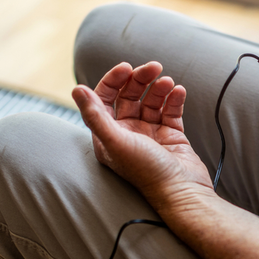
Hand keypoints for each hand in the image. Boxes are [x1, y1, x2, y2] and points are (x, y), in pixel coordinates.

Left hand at [72, 62, 215, 211]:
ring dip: (159, 87)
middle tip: (154, 67)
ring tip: (168, 81)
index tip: (126, 68)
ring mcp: (151, 134)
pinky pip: (171, 110)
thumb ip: (94, 115)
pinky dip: (175, 98)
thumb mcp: (116, 142)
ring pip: (152, 101)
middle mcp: (128, 133)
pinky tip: (179, 91)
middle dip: (140, 79)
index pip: (105, 99)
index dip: (113, 80)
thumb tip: (76, 89)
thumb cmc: (147, 172)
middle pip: (130, 96)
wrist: (182, 191)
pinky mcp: (171, 135)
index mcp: (109, 135)